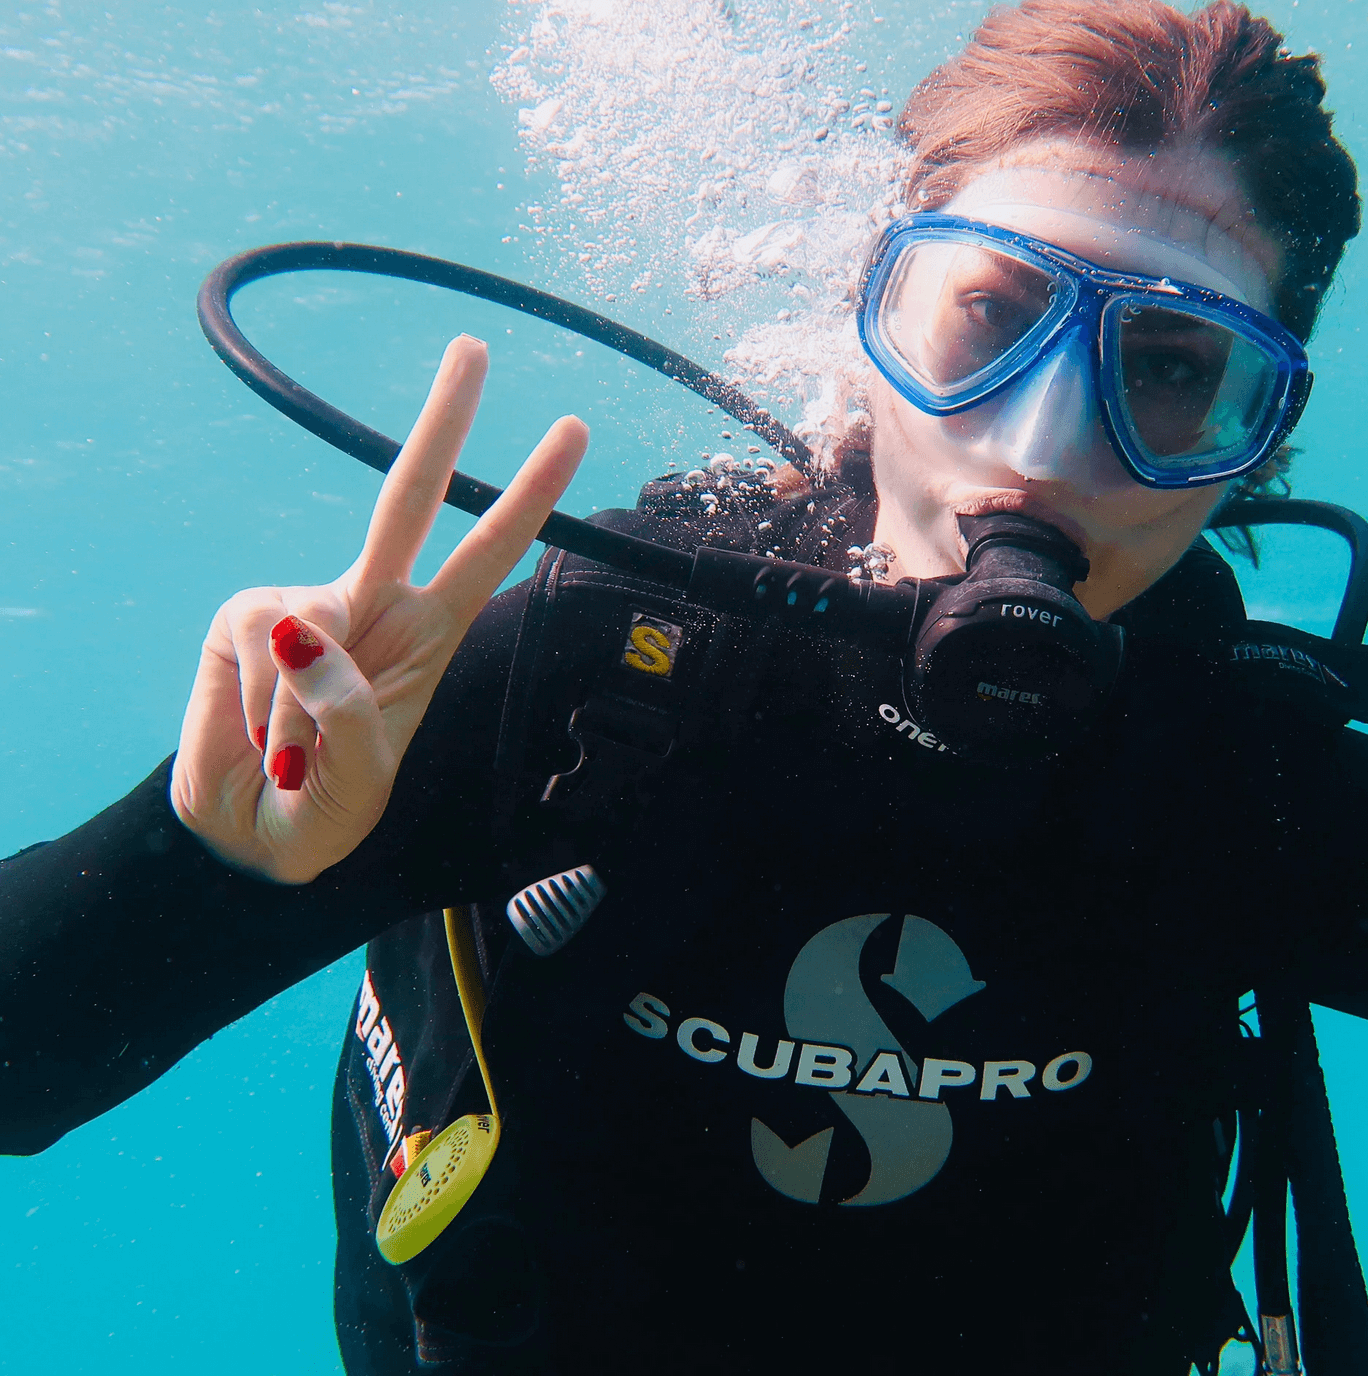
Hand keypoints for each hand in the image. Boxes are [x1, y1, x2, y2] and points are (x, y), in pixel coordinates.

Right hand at [169, 336, 587, 883]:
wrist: (251, 838)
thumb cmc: (325, 807)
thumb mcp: (361, 775)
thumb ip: (343, 706)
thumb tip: (305, 628)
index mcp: (430, 634)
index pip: (489, 551)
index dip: (530, 494)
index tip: (571, 430)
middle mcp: (375, 603)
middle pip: (414, 495)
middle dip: (445, 421)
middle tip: (475, 346)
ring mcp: (306, 605)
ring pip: (314, 615)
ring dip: (300, 709)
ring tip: (291, 756)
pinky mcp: (243, 617)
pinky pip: (259, 639)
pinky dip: (259, 702)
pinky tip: (257, 735)